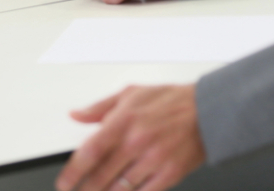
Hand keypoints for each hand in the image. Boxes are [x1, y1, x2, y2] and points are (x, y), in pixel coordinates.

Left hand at [56, 84, 204, 190]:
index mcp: (124, 120)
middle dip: (85, 189)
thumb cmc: (171, 101)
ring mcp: (154, 160)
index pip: (90, 152)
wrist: (208, 111)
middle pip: (101, 175)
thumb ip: (100, 107)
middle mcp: (137, 142)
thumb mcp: (132, 93)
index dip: (73, 172)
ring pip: (120, 189)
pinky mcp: (169, 174)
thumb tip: (77, 115)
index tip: (64, 182)